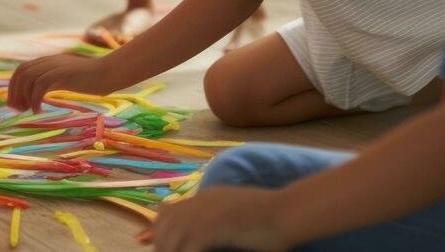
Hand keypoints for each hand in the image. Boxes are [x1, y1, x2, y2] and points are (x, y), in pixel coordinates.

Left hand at [8, 53, 108, 111]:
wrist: (108, 72)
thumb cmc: (91, 79)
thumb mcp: (68, 77)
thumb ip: (55, 79)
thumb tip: (41, 91)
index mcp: (48, 61)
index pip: (21, 69)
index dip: (14, 85)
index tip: (17, 104)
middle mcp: (48, 61)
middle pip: (21, 72)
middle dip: (15, 92)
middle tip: (19, 110)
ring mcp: (55, 66)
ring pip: (28, 78)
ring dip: (24, 96)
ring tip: (29, 111)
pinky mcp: (62, 74)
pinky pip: (40, 86)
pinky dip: (35, 100)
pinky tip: (39, 111)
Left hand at [152, 187, 286, 251]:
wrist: (288, 211)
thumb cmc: (269, 219)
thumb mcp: (235, 216)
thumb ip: (217, 223)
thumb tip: (203, 238)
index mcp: (204, 199)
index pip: (167, 212)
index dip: (159, 232)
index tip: (156, 246)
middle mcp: (201, 203)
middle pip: (165, 224)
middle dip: (162, 245)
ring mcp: (207, 213)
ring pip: (172, 236)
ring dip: (171, 251)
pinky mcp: (216, 226)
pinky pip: (190, 246)